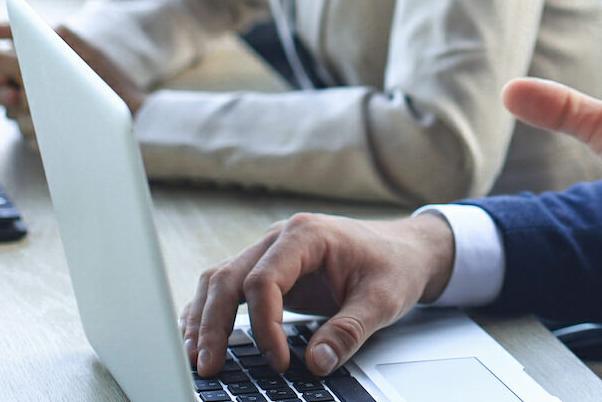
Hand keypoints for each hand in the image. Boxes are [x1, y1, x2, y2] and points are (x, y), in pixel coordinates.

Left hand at [0, 23, 146, 129]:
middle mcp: (30, 100)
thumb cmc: (108, 80)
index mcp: (35, 71)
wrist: (134, 124)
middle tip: (12, 75)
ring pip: (9, 110)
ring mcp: (33, 125)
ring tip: (51, 94)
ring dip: (21, 100)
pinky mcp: (40, 144)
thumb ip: (30, 31)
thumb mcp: (74, 44)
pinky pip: (26, 127)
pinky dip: (36, 118)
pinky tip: (58, 113)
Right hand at [182, 212, 454, 378]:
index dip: (263, 326)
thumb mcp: (383, 301)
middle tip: (208, 366)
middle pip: (229, 277)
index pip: (264, 280)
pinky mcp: (270, 268)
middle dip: (213, 323)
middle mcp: (280, 237)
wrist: (406, 249)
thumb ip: (349, 332)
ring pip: (220, 278)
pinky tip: (201, 337)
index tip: (279, 363)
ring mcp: (271, 250)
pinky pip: (229, 285)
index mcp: (307, 235)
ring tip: (196, 357)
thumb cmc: (395, 266)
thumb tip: (316, 364)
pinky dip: (211, 310)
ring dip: (204, 317)